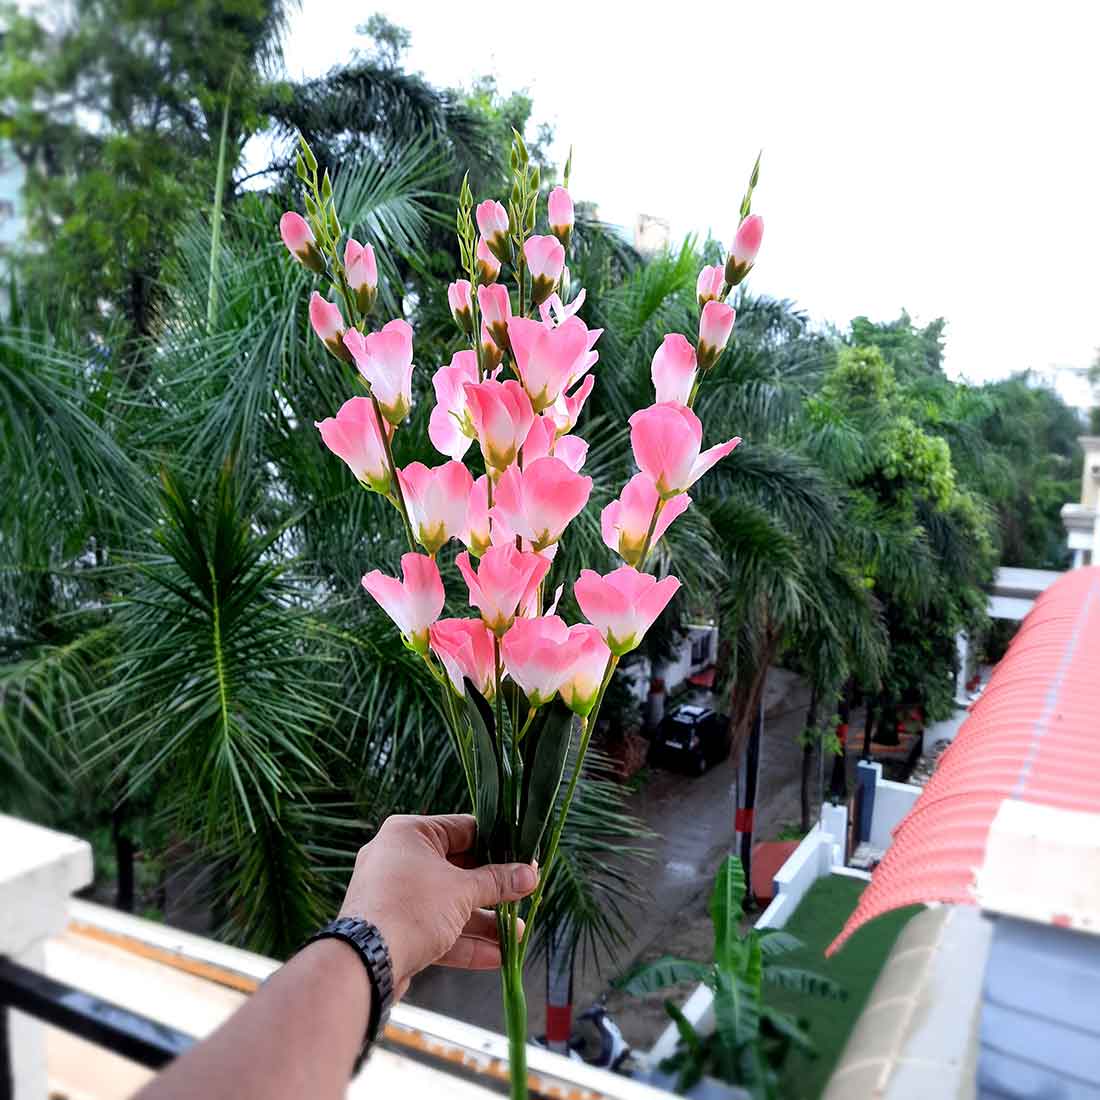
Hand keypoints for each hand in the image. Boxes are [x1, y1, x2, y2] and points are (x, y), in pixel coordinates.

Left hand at [338, 814, 537, 994]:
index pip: (464, 830)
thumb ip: (497, 882)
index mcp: (409, 834)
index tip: (524, 859)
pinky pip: (435, 927)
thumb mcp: (462, 890)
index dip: (498, 846)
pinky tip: (495, 954)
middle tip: (524, 896)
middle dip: (493, 890)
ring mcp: (395, 895)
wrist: (364, 963)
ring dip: (483, 920)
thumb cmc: (410, 908)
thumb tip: (529, 874)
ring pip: (448, 904)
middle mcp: (399, 859)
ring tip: (517, 935)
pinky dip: (464, 940)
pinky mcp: (395, 928)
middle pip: (458, 870)